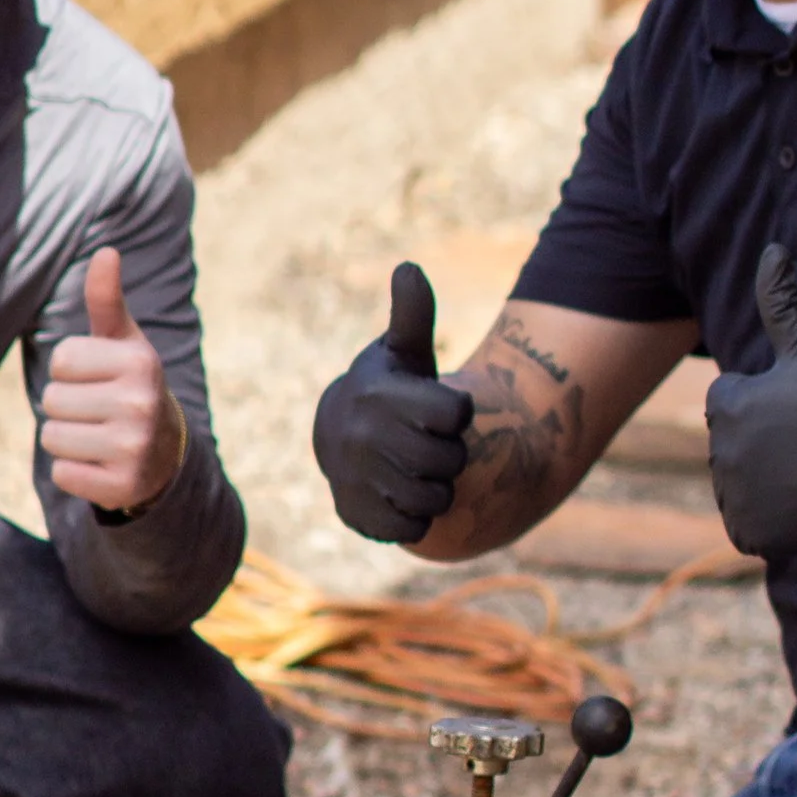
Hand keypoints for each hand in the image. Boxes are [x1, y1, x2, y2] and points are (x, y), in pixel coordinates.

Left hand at [41, 249, 185, 512]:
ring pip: (52, 437)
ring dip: (67, 440)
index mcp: (139, 361)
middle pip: (52, 400)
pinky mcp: (122, 486)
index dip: (71, 371)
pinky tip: (101, 464)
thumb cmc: (130, 386)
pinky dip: (74, 471)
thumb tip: (106, 251)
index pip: (61, 360)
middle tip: (98, 412)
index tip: (99, 380)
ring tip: (98, 436)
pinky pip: (62, 473)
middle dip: (66, 407)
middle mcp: (141, 403)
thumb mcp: (123, 342)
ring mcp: (133, 447)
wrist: (165, 453)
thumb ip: (107, 299)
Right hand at [314, 263, 474, 544]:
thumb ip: (413, 314)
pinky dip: (415, 516)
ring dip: (435, 487)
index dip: (455, 414)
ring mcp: (357, 479)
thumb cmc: (388, 391)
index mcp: (381, 395)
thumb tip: (409, 266)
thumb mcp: (402, 352)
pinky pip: (413, 529)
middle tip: (429, 443)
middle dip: (450, 455)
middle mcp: (363, 437)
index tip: (435, 409)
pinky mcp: (355, 515)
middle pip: (451, 461)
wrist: (340, 439)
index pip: (457, 414)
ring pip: (435, 498)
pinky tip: (400, 494)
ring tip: (415, 469)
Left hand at [704, 243, 796, 558]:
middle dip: (764, 441)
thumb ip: (782, 299)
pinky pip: (748, 521)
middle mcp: (720, 453)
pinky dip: (769, 516)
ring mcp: (734, 498)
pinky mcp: (750, 534)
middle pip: (735, 443)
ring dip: (765, 477)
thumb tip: (772, 249)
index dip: (770, 403)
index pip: (731, 402)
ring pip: (740, 482)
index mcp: (726, 406)